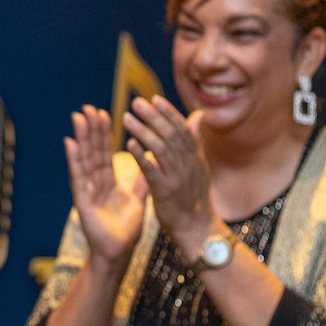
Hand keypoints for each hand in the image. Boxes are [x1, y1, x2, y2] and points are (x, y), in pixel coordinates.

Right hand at [64, 106, 148, 266]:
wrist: (119, 252)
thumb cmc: (126, 230)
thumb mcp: (138, 201)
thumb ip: (142, 182)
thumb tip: (151, 164)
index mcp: (108, 182)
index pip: (105, 153)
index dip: (104, 134)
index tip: (103, 113)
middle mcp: (95, 183)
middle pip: (93, 152)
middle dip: (91, 130)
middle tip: (88, 108)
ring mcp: (87, 190)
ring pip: (84, 159)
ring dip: (81, 138)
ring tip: (78, 117)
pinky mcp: (82, 200)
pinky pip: (78, 177)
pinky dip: (74, 160)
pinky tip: (70, 143)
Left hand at [122, 96, 216, 253]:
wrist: (196, 227)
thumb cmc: (194, 196)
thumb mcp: (199, 166)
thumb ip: (194, 141)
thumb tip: (198, 115)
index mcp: (194, 157)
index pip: (181, 129)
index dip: (168, 113)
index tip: (154, 99)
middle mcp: (187, 164)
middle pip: (170, 134)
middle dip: (153, 117)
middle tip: (136, 103)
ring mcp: (177, 177)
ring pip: (160, 148)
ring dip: (143, 131)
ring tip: (126, 118)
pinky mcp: (165, 191)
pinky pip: (152, 170)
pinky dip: (141, 155)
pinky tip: (129, 143)